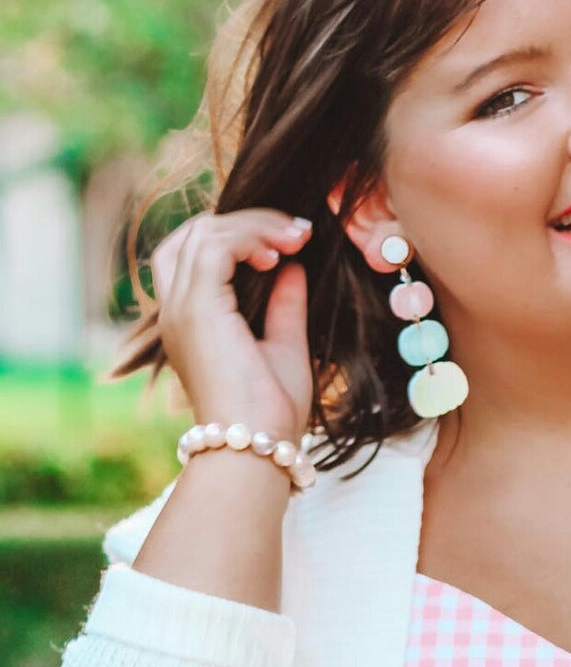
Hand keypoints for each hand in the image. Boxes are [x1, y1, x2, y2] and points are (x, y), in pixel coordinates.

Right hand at [150, 209, 313, 440]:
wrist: (260, 445)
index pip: (197, 252)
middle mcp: (176, 310)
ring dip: (255, 226)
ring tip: (296, 238)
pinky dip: (249, 238)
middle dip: (249, 221)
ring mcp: (181, 309)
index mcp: (192, 320)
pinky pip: (214, 246)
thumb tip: (292, 265)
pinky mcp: (196, 308)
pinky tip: (279, 253)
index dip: (242, 234)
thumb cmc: (272, 410)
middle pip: (193, 234)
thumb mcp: (285, 344)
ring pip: (203, 232)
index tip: (293, 242)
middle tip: (299, 232)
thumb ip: (284, 304)